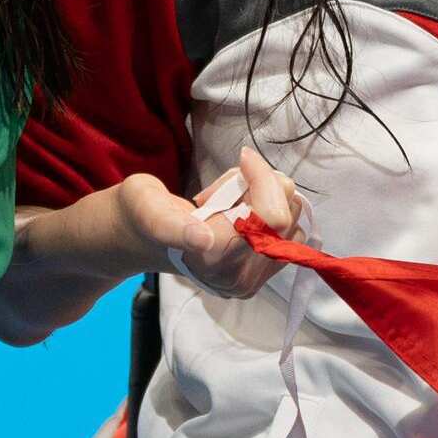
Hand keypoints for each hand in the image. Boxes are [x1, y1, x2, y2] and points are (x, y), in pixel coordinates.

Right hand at [110, 148, 298, 300]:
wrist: (146, 238)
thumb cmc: (145, 214)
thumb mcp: (148, 208)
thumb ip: (172, 225)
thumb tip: (203, 240)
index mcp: (212, 262)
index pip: (270, 216)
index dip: (262, 178)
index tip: (242, 157)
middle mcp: (238, 278)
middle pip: (287, 212)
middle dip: (261, 185)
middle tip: (226, 188)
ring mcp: (254, 279)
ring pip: (293, 215)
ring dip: (266, 196)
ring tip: (231, 201)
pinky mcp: (264, 273)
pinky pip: (292, 227)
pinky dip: (272, 209)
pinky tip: (244, 212)